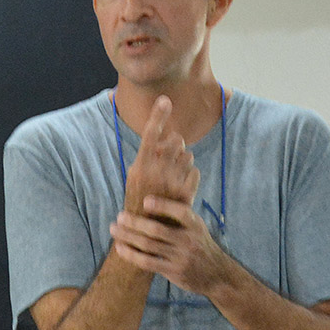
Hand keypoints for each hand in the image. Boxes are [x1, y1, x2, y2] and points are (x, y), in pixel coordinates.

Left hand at [109, 195, 229, 295]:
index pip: (180, 212)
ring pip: (148, 245)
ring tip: (114, 229)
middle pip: (156, 229)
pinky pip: (147, 262)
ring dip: (128, 236)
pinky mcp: (173, 272)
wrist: (216, 275)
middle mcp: (188, 240)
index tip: (145, 201)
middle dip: (134, 222)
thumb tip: (153, 199)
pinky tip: (120, 247)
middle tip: (119, 216)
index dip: (162, 205)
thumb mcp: (197, 227)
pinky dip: (132, 254)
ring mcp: (180, 257)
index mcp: (195, 225)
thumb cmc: (200, 245)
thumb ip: (180, 216)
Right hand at [122, 95, 199, 224]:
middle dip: (175, 143)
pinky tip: (181, 184)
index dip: (158, 115)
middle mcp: (157, 172)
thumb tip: (164, 137)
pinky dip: (190, 174)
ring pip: (187, 155)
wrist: (147, 229)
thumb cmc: (139, 198)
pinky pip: (195, 170)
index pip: (150, 134)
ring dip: (182, 160)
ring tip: (173, 175)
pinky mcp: (186, 193)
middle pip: (176, 140)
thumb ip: (149, 155)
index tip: (165, 100)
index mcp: (140, 166)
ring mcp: (172, 182)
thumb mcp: (134, 175)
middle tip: (170, 154)